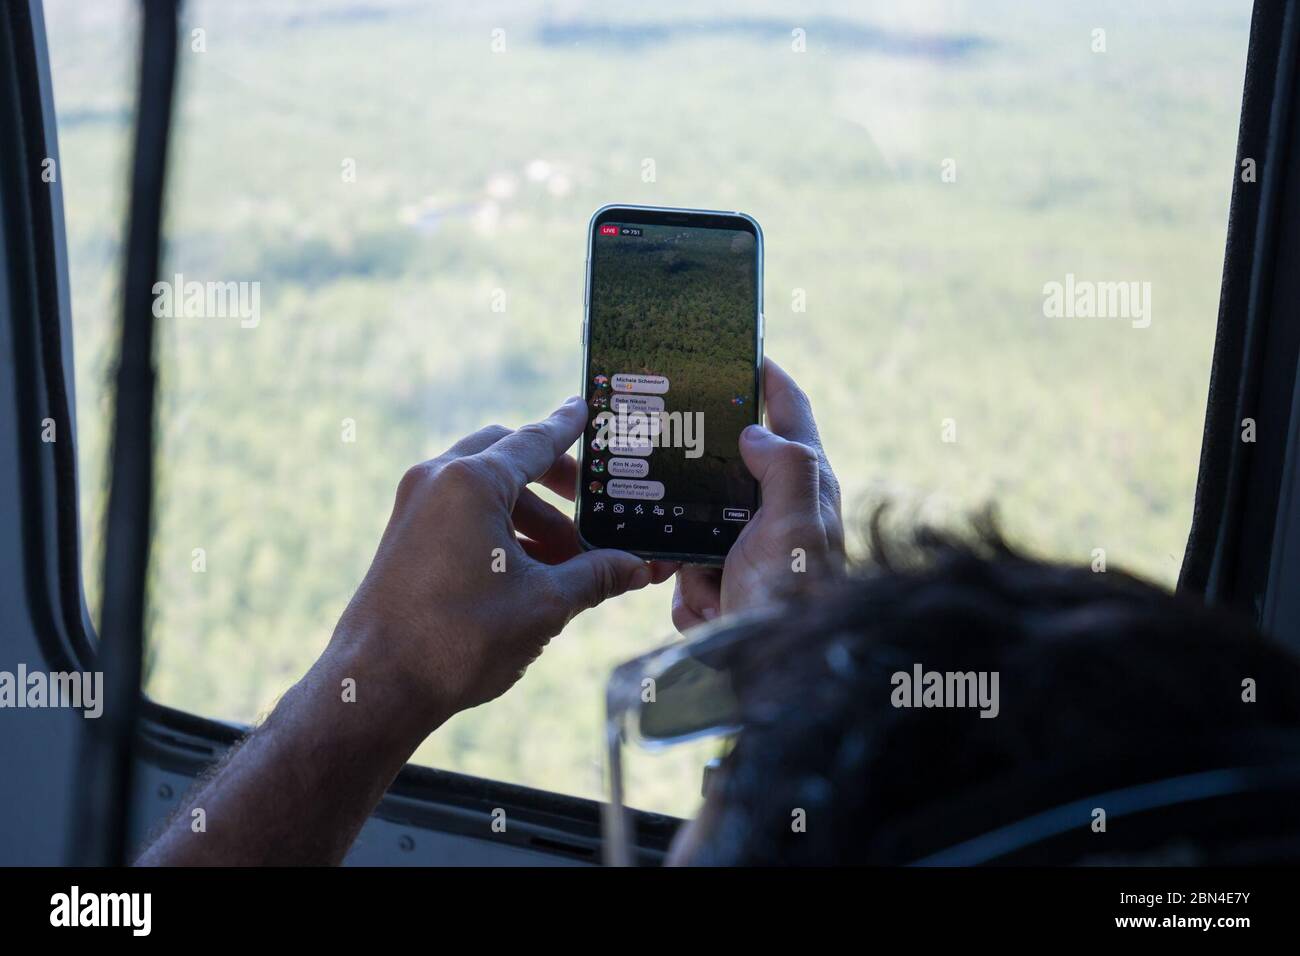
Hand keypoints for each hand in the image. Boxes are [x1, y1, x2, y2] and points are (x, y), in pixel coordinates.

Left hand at [329, 396, 677, 728]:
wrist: (378, 687)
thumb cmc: (458, 639)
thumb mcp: (545, 603)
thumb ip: (596, 575)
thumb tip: (636, 568)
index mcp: (471, 481)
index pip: (535, 440)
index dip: (569, 427)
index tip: (586, 409)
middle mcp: (437, 480)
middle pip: (508, 458)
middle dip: (554, 482)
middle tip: (591, 508)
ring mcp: (414, 507)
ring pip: (486, 489)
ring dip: (531, 515)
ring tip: (570, 560)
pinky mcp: (404, 536)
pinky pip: (462, 513)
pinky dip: (500, 529)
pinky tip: (530, 571)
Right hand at [672, 360, 843, 629]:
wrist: (776, 677)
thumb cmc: (793, 597)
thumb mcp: (795, 526)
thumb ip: (786, 467)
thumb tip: (755, 432)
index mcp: (805, 486)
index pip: (791, 411)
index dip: (769, 377)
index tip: (742, 348)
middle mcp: (779, 513)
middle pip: (728, 470)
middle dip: (700, 487)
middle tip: (675, 479)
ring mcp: (749, 551)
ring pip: (696, 525)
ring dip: (693, 559)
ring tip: (710, 582)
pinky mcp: (726, 585)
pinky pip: (688, 573)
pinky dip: (693, 594)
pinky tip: (710, 611)